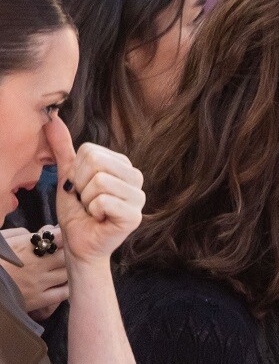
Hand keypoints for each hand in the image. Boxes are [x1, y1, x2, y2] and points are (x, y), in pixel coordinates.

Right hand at [0, 225, 67, 319]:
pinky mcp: (39, 300)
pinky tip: (67, 282)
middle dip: (70, 251)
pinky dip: (69, 287)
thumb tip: (45, 230)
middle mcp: (37, 265)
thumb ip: (22, 234)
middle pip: (67, 255)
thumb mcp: (1, 241)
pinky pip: (63, 293)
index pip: (58, 237)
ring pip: (68, 273)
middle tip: (69, 251)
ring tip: (69, 266)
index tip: (64, 236)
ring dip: (71, 268)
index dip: (64, 235)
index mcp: (26, 247)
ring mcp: (40, 283)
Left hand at [49, 125, 144, 265]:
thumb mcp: (68, 176)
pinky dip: (93, 212)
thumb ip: (63, 149)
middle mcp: (135, 178)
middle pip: (96, 163)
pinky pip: (103, 201)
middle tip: (86, 200)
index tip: (81, 188)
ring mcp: (139, 197)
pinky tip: (101, 219)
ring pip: (100, 182)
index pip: (91, 151)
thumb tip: (53, 120)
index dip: (76, 171)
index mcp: (122, 166)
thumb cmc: (77, 212)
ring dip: (87, 200)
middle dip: (81, 184)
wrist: (80, 243)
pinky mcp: (135, 216)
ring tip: (94, 210)